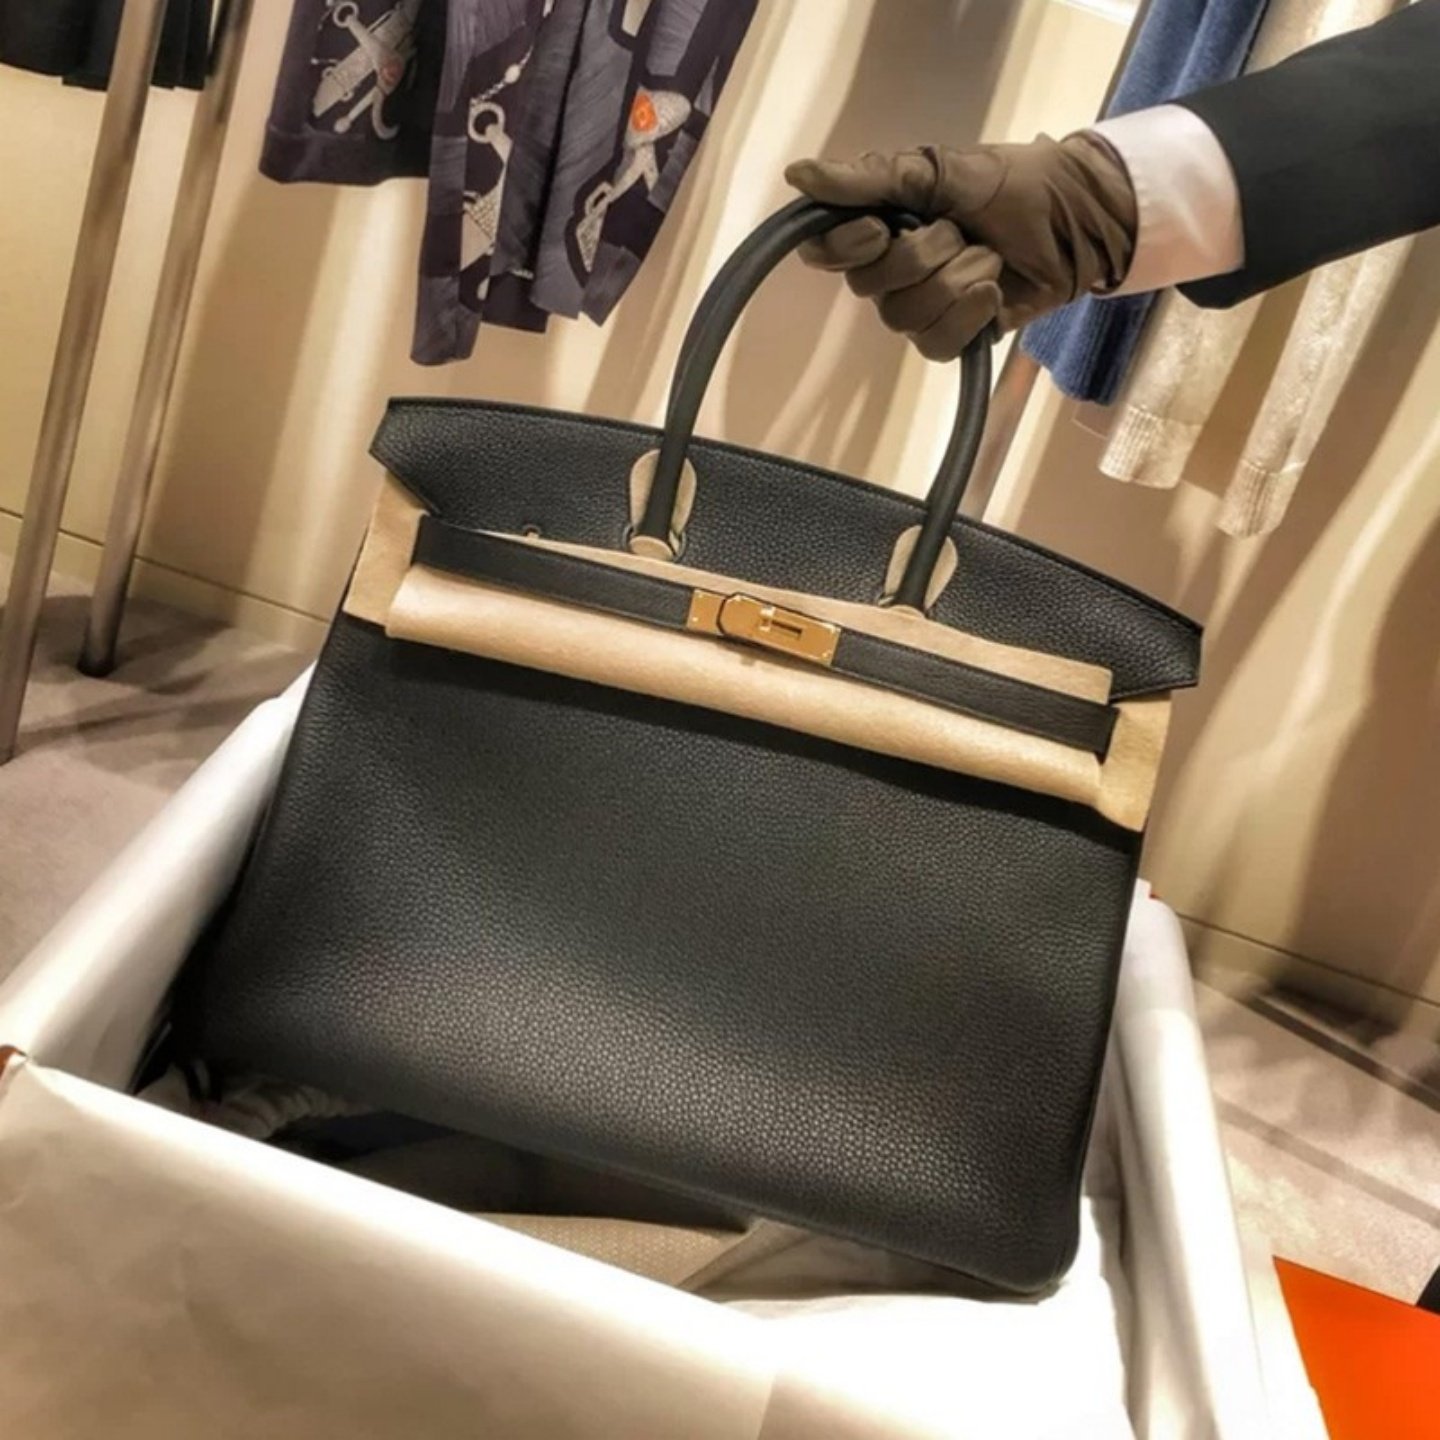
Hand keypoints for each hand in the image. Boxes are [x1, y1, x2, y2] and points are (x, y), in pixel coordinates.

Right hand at [784, 134, 1136, 360]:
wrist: (1075, 220)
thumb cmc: (1012, 186)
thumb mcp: (941, 169)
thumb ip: (872, 178)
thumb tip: (798, 176)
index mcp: (880, 228)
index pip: (826, 253)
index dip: (847, 247)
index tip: (880, 228)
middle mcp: (891, 274)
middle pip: (872, 287)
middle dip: (924, 253)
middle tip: (962, 231)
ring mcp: (922, 309)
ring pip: (906, 317)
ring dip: (957, 280)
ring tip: (989, 258)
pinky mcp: (954, 338)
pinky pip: (936, 345)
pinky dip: (969, 316)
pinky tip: (993, 292)